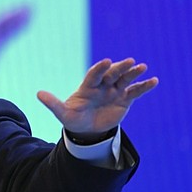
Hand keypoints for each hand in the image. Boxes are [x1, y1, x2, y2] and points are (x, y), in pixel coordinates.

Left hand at [37, 58, 158, 135]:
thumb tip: (38, 94)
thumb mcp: (63, 113)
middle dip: (120, 68)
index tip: (106, 61)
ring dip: (133, 73)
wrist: (87, 130)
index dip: (100, 68)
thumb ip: (53, 103)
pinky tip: (154, 81)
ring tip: (142, 67)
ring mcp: (114, 92)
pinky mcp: (124, 100)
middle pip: (112, 74)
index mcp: (87, 87)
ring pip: (125, 80)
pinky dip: (144, 86)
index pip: (94, 74)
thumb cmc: (73, 119)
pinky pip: (135, 92)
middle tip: (130, 61)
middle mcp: (102, 86)